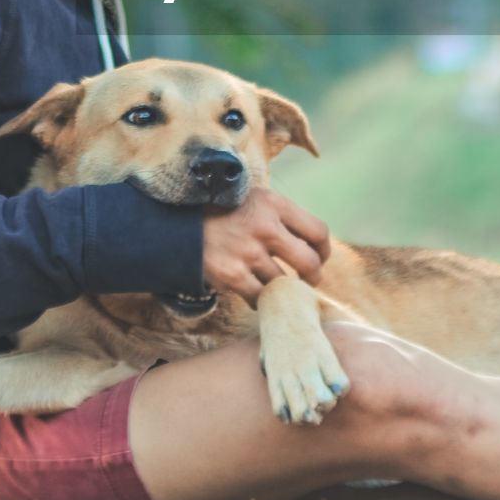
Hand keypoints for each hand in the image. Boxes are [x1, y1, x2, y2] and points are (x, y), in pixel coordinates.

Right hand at [201, 188, 330, 305]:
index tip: (319, 259)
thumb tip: (312, 242)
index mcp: (274, 203)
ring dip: (284, 291)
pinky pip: (261, 298)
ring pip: (285, 284)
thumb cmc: (220, 211)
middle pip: (310, 262)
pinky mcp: (232, 275)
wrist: (175, 222)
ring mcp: (248, 252)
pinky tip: (257, 295)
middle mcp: (265, 226)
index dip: (323, 251)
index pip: (318, 232)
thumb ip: (280, 216)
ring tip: (277, 289)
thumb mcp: (253, 198)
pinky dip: (262, 301)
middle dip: (313, 277)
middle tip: (306, 282)